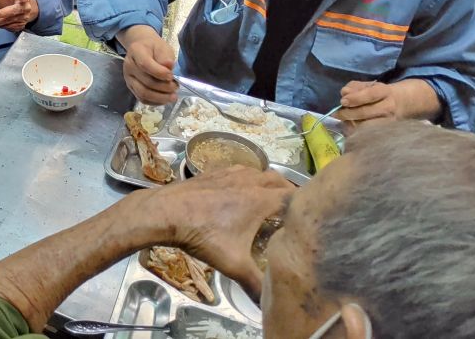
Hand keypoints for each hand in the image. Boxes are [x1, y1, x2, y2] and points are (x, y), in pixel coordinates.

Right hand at [118, 25, 177, 103]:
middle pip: (146, 82)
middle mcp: (129, 66)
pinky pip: (142, 99)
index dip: (159, 73)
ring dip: (160, 97)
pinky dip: (155, 102)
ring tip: (173, 96)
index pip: (145, 64)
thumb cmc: (154, 48)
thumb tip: (168, 67)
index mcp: (135, 51)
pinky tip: (165, 99)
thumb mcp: (162, 47)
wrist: (143, 48)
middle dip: (164, 87)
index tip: (171, 76)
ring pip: (143, 93)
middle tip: (176, 86)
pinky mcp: (131, 87)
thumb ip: (165, 57)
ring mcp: (128, 78)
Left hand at [144, 167, 291, 299]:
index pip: (293, 197)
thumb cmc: (203, 235)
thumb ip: (256, 285)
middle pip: (278, 180)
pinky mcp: (213, 172)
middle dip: (288, 193)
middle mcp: (249, 181)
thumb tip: (268, 303)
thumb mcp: (234, 265)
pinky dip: (246, 179)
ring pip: (258, 172)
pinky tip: (239, 191)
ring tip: (269, 200)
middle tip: (291, 211)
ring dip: (267, 183)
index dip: (303, 207)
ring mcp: (230, 173)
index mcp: (260, 200)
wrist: (166, 212)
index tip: (307, 219)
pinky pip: (238, 171)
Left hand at [337, 80, 400, 125]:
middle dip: (348, 113)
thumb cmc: (379, 93)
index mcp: (384, 92)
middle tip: (337, 114)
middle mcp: (388, 107)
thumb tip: (344, 93)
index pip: (370, 95)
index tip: (343, 101)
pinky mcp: (386, 131)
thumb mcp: (368, 85)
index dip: (355, 98)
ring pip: (365, 125)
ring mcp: (388, 121)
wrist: (400, 103)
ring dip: (351, 122)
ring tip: (343, 119)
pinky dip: (356, 130)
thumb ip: (354, 87)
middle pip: (365, 112)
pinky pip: (367, 133)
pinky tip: (350, 126)